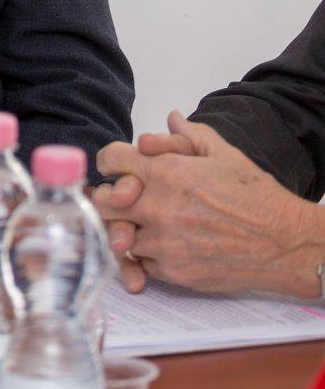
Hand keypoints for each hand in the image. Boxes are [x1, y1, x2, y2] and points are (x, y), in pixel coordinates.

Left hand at [95, 111, 323, 296]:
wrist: (287, 243)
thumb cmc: (257, 197)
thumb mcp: (225, 155)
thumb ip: (190, 135)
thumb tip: (170, 118)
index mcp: (167, 172)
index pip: (110, 160)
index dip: (111, 163)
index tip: (117, 169)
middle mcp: (159, 206)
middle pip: (101, 202)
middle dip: (108, 198)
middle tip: (123, 201)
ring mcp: (164, 242)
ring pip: (118, 234)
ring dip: (128, 229)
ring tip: (148, 225)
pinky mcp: (173, 271)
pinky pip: (140, 261)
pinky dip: (147, 255)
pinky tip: (166, 245)